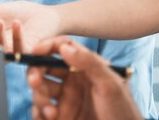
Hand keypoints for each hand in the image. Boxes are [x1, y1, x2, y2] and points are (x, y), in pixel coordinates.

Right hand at [28, 37, 142, 119]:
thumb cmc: (123, 112)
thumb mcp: (110, 84)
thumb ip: (90, 62)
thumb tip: (65, 47)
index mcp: (85, 67)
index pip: (62, 48)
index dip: (47, 46)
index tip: (35, 51)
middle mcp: (73, 80)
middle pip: (45, 68)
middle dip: (35, 72)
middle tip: (34, 81)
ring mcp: (66, 99)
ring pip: (40, 90)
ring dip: (39, 97)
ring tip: (51, 113)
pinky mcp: (60, 116)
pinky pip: (39, 111)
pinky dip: (38, 113)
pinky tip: (48, 118)